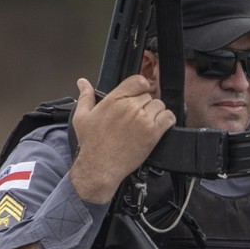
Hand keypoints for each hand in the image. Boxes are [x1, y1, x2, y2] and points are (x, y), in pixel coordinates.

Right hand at [68, 75, 175, 202]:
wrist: (100, 167)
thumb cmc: (92, 145)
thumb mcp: (81, 118)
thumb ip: (85, 97)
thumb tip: (82, 82)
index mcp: (114, 100)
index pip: (137, 81)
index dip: (142, 86)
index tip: (141, 93)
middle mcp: (129, 107)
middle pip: (148, 95)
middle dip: (145, 105)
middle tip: (138, 118)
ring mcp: (142, 119)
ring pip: (159, 105)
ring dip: (156, 113)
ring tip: (146, 124)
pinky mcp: (152, 132)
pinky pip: (168, 117)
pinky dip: (167, 121)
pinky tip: (159, 127)